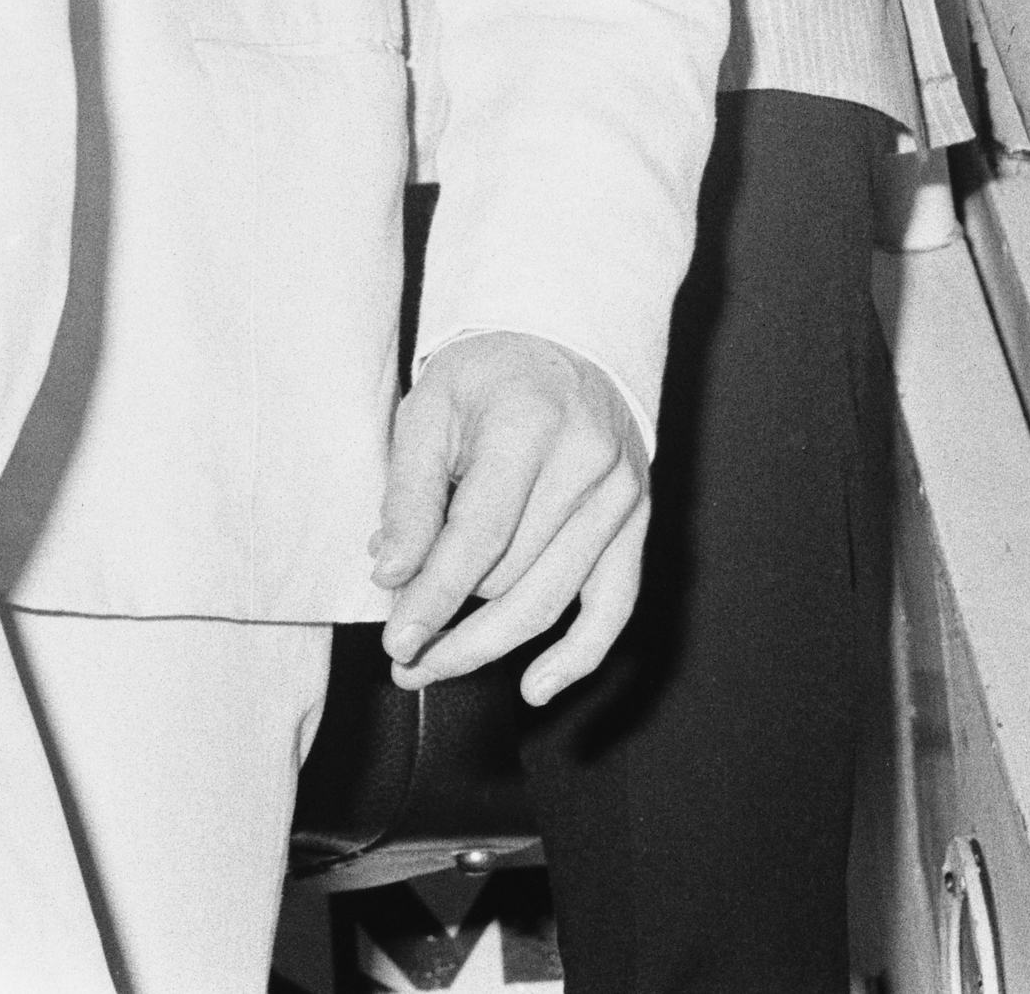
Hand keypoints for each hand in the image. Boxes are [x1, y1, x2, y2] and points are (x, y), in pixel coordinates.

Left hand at [367, 330, 650, 703]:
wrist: (562, 341)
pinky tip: (536, 687)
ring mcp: (621, 493)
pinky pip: (615, 606)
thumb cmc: (485, 378)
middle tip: (400, 646)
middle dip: (450, 618)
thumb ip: (410, 492)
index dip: (434, 596)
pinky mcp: (637, 519)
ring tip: (435, 665)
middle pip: (510, 573)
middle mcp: (588, 458)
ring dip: (489, 644)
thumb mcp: (429, 410)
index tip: (396, 642)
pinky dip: (577, 656)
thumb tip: (392, 576)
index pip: (479, 535)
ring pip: (550, 598)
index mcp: (530, 421)